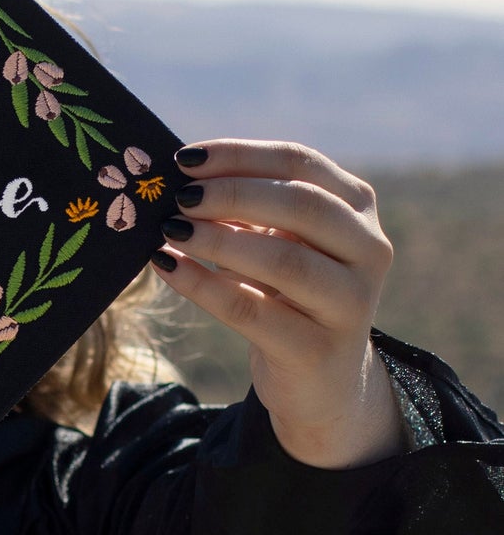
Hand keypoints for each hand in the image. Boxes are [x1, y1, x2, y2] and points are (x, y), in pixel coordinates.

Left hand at [150, 139, 403, 468]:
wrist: (320, 379)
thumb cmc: (288, 291)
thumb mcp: (275, 240)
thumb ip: (244, 207)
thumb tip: (179, 176)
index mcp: (356, 207)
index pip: (301, 162)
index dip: (240, 156)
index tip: (184, 158)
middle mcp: (369, 249)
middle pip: (302, 205)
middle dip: (231, 194)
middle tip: (178, 197)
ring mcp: (351, 303)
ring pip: (285, 261)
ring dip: (218, 240)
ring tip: (170, 229)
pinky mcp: (318, 350)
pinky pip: (252, 310)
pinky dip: (202, 285)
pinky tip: (166, 266)